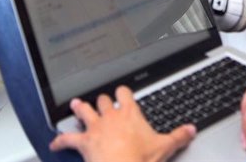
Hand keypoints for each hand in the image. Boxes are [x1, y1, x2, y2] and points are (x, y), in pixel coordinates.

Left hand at [49, 87, 194, 161]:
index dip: (123, 91)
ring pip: (83, 111)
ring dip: (79, 109)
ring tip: (75, 105)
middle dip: (101, 100)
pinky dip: (60, 141)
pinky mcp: (83, 142)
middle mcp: (110, 116)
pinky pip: (67, 139)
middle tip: (102, 102)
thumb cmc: (140, 159)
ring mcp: (95, 128)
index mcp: (129, 113)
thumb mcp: (164, 147)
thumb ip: (179, 136)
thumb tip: (191, 130)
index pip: (124, 92)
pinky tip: (54, 144)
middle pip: (102, 100)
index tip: (123, 93)